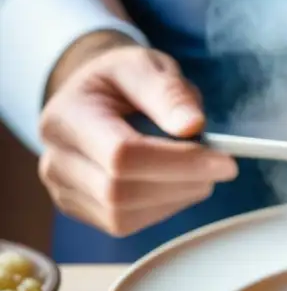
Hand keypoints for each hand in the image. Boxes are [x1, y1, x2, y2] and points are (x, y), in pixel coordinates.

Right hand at [38, 30, 237, 237]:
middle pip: (121, 191)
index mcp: (67, 118)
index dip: (179, 162)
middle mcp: (56, 159)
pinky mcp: (80, 209)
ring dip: (176, 198)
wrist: (95, 98)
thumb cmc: (121, 82)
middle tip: (220, 168)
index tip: (225, 161)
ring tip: (199, 172)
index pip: (121, 155)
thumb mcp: (144, 66)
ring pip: (124, 215)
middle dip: (182, 183)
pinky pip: (124, 224)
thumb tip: (193, 125)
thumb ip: (168, 92)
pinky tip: (177, 184)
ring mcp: (64, 190)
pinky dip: (162, 208)